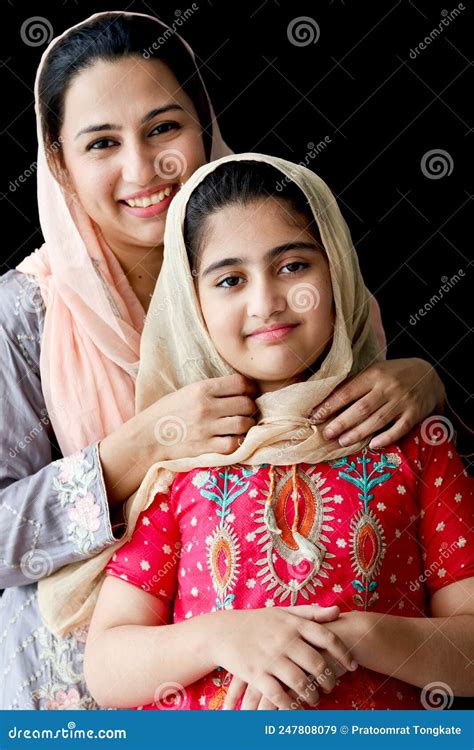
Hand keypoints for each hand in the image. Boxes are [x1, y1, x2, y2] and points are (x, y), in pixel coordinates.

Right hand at [144, 373, 257, 460]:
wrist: (147, 437)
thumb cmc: (167, 412)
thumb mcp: (187, 392)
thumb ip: (212, 390)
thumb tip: (241, 389)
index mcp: (201, 389)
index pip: (240, 383)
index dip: (250, 388)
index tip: (249, 393)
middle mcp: (206, 407)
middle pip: (246, 404)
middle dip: (250, 407)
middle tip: (246, 411)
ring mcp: (207, 429)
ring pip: (244, 424)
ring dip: (247, 425)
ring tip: (242, 425)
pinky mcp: (206, 448)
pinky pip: (234, 444)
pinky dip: (238, 442)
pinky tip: (233, 439)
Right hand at [216, 605, 356, 709]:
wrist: (222, 631)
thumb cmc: (257, 621)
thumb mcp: (284, 612)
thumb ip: (311, 612)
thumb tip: (338, 611)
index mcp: (293, 623)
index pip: (327, 638)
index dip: (343, 654)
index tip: (353, 666)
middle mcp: (284, 640)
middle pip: (317, 663)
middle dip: (329, 679)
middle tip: (333, 686)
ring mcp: (270, 657)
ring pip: (300, 682)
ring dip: (312, 695)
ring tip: (316, 698)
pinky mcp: (256, 673)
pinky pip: (278, 694)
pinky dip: (290, 704)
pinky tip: (295, 706)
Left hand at [310, 358, 444, 449]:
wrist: (430, 374)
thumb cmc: (394, 374)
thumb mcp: (376, 371)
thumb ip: (356, 384)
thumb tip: (328, 400)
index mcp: (374, 374)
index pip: (347, 392)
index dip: (329, 405)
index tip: (315, 416)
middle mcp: (388, 387)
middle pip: (360, 409)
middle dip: (341, 423)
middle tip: (326, 434)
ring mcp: (403, 401)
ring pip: (377, 420)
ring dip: (358, 433)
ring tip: (342, 441)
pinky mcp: (415, 413)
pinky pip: (399, 429)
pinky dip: (386, 438)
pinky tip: (373, 445)